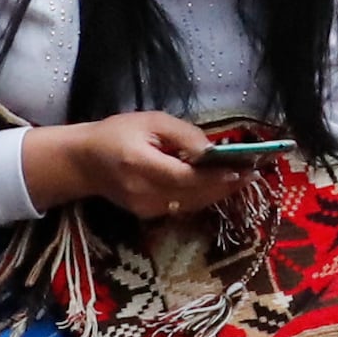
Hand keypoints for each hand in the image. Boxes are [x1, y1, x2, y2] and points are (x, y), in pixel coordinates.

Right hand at [39, 111, 225, 219]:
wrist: (84, 161)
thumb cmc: (117, 133)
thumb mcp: (150, 121)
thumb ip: (183, 135)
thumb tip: (212, 150)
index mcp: (139, 165)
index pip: (184, 177)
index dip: (214, 177)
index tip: (241, 170)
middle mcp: (142, 192)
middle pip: (193, 195)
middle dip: (225, 186)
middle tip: (253, 174)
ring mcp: (144, 208)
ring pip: (191, 204)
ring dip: (218, 193)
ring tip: (243, 180)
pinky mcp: (147, 215)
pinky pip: (182, 207)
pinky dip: (202, 197)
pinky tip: (218, 186)